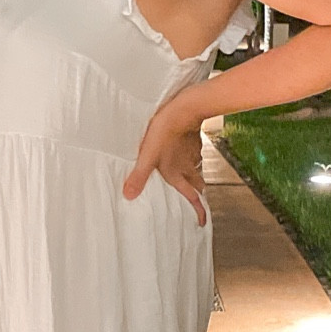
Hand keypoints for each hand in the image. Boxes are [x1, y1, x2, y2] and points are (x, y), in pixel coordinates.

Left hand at [123, 97, 206, 225]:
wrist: (184, 109)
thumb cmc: (166, 132)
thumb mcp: (147, 156)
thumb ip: (138, 176)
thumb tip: (128, 196)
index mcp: (178, 174)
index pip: (192, 198)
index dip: (198, 211)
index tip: (202, 222)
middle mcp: (188, 167)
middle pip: (198, 186)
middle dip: (197, 194)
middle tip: (195, 199)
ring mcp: (193, 154)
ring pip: (196, 170)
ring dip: (193, 176)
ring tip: (185, 178)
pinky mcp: (193, 140)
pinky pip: (194, 154)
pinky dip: (190, 158)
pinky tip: (182, 153)